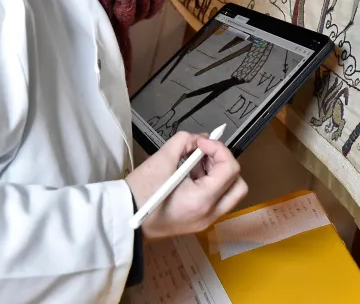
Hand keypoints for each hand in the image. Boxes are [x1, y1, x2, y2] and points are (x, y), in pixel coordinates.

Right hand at [126, 132, 246, 239]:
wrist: (122, 219)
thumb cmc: (139, 192)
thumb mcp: (161, 159)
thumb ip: (184, 141)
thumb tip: (201, 138)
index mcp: (202, 200)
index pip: (230, 169)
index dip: (219, 149)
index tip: (201, 143)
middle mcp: (209, 214)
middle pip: (237, 185)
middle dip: (224, 163)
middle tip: (205, 153)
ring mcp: (205, 221)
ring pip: (228, 193)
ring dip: (217, 173)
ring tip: (192, 163)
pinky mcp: (198, 222)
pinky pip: (216, 200)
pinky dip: (210, 184)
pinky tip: (189, 175)